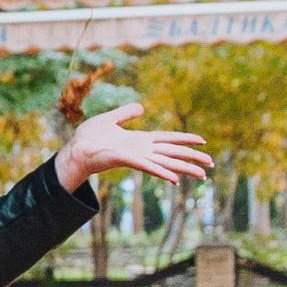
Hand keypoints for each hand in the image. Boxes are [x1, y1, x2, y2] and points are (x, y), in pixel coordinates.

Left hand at [53, 97, 213, 197]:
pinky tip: (175, 179)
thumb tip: (141, 107)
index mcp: (140, 140)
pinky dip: (162, 172)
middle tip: (211, 165)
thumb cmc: (89, 137)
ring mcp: (137, 156)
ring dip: (184, 168)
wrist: (75, 149)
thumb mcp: (110, 119)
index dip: (185, 140)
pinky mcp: (128, 160)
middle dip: (192, 158)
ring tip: (202, 175)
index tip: (203, 142)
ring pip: (166, 162)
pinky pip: (149, 167)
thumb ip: (125, 113)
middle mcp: (142, 150)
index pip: (168, 139)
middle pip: (173, 152)